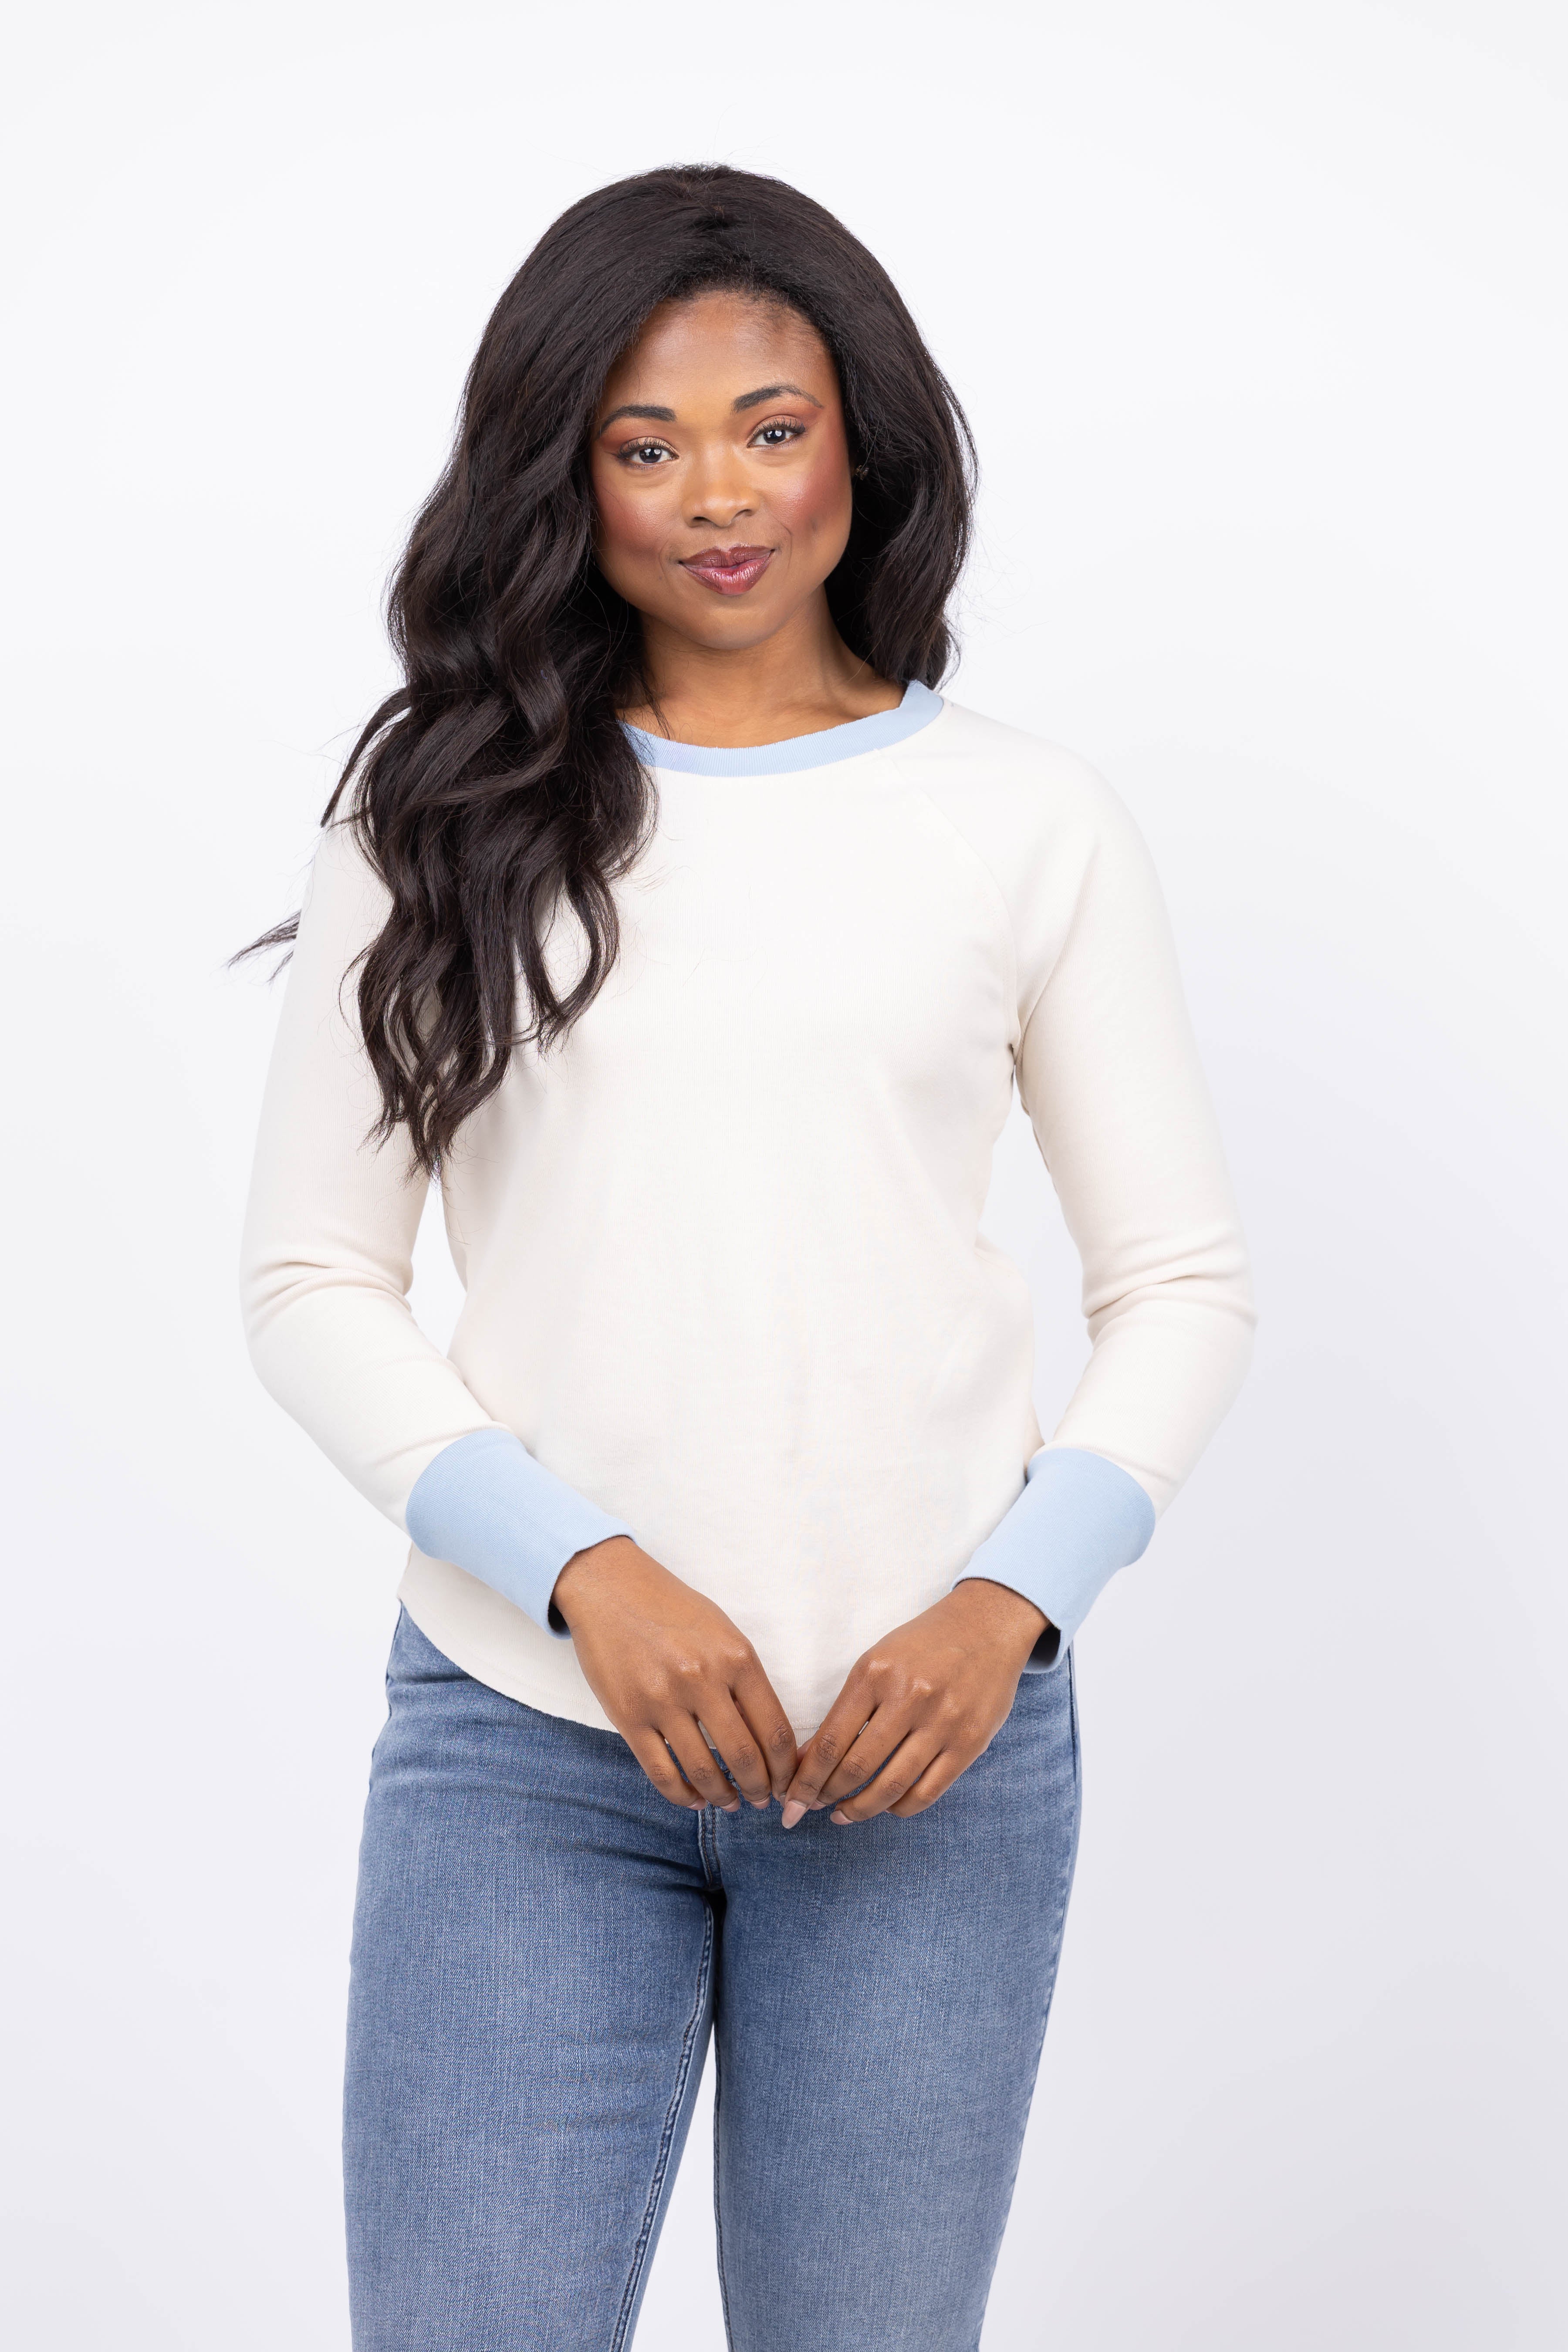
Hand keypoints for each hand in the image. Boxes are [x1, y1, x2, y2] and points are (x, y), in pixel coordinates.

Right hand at [552, 1537, 797, 1812]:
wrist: (609, 1587)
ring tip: (728, 1803)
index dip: (787, 1769)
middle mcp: (702, 1679)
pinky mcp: (628, 1716)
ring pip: (703, 1771)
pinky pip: (661, 1773)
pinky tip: (693, 1800)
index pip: (776, 1730)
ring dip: (722, 1797)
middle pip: (745, 1757)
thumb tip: (768, 1737)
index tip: (787, 1783)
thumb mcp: (723, 1632)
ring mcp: (663, 1700)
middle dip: (760, 1790)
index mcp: (736, 1657)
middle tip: (762, 1801)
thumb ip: (745, 1679)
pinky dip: (681, 1796)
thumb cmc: (672, 1609)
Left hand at [779, 1579, 1048, 1827]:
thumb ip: (845, 1710)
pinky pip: (928, 1792)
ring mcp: (943, 1722)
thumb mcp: (876, 1661)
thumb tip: (807, 1760)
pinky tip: (887, 1806)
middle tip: (812, 1808)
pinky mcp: (970, 1742)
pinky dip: (901, 1808)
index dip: (806, 1779)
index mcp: (876, 1673)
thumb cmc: (923, 1645)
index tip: (790, 1798)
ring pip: (891, 1786)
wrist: (986, 1626)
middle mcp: (909, 1697)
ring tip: (844, 1814)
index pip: (830, 1741)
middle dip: (826, 1796)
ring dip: (861, 1809)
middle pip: (856, 1767)